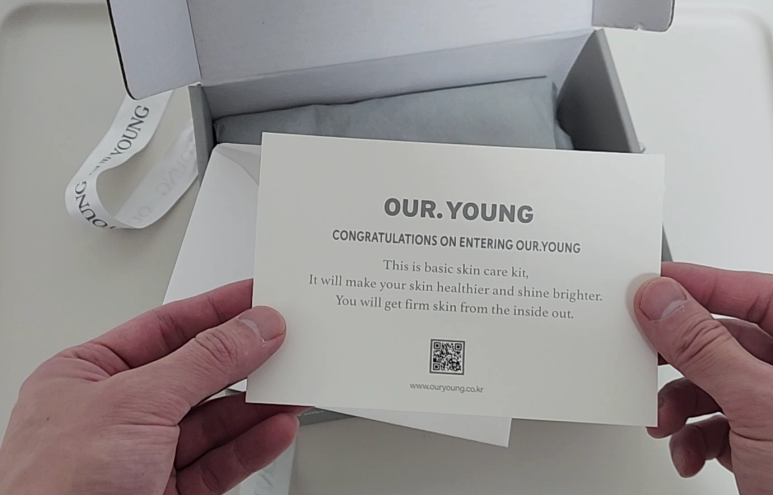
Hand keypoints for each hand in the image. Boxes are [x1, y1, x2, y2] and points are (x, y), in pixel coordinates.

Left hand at [0, 280, 300, 494]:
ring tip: (293, 386)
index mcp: (87, 375)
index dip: (216, 309)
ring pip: (215, 421)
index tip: (258, 296)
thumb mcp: (135, 403)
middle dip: (245, 360)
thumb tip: (253, 328)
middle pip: (197, 374)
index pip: (165, 328)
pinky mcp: (169, 493)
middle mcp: (116, 413)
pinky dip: (252, 445)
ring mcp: (143, 456)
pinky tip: (276, 427)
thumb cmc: (51, 489)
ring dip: (258, 405)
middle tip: (286, 339)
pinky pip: (220, 462)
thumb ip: (204, 361)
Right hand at [635, 263, 772, 493]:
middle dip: (678, 356)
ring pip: (711, 384)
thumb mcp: (757, 404)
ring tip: (665, 420)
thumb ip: (704, 346)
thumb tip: (660, 299)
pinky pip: (714, 424)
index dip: (700, 282)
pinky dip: (692, 438)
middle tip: (642, 347)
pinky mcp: (761, 442)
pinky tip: (689, 453)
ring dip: (678, 405)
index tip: (651, 279)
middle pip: (723, 339)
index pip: (753, 291)